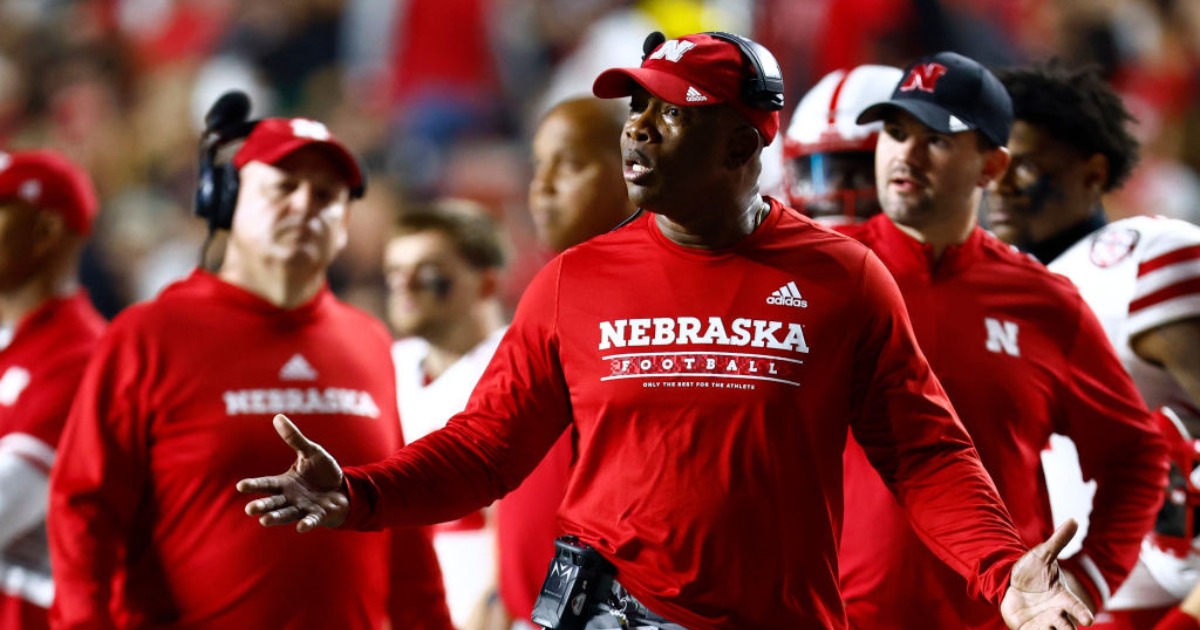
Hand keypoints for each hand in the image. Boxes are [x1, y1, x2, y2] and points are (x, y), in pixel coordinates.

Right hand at [236, 414, 348, 532]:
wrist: (344, 489)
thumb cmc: (324, 472)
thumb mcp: (311, 452)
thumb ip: (294, 439)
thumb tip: (278, 416)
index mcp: (286, 483)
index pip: (267, 484)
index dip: (254, 485)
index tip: (240, 486)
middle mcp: (291, 498)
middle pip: (273, 502)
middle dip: (262, 506)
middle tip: (249, 509)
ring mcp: (304, 507)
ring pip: (288, 514)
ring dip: (277, 517)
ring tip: (264, 521)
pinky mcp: (319, 514)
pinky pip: (312, 519)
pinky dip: (307, 523)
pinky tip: (301, 527)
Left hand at [1001, 520, 1094, 628]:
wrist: (1009, 582)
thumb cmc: (1031, 570)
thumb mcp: (1043, 554)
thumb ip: (1058, 541)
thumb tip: (1073, 519)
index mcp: (1063, 598)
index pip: (1077, 608)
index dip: (1082, 613)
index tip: (1088, 619)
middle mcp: (1056, 614)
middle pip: (1069, 628)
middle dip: (1068, 629)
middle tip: (1065, 626)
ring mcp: (1044, 624)